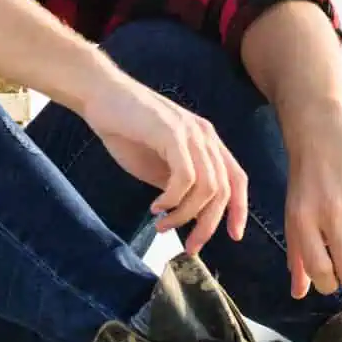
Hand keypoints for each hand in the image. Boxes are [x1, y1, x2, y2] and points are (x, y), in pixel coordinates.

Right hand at [82, 70, 248, 256]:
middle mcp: (205, 136)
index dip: (239, 210)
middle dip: (208, 225)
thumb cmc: (126, 129)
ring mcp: (190, 133)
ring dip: (185, 215)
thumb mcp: (159, 164)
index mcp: (206, 141)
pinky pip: (185, 178)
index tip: (233, 237)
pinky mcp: (172, 133)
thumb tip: (191, 215)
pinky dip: (172, 199)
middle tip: (189, 246)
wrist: (101, 96)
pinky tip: (155, 206)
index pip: (237, 179)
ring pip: (206, 188)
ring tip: (162, 225)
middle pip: (223, 190)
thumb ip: (179, 184)